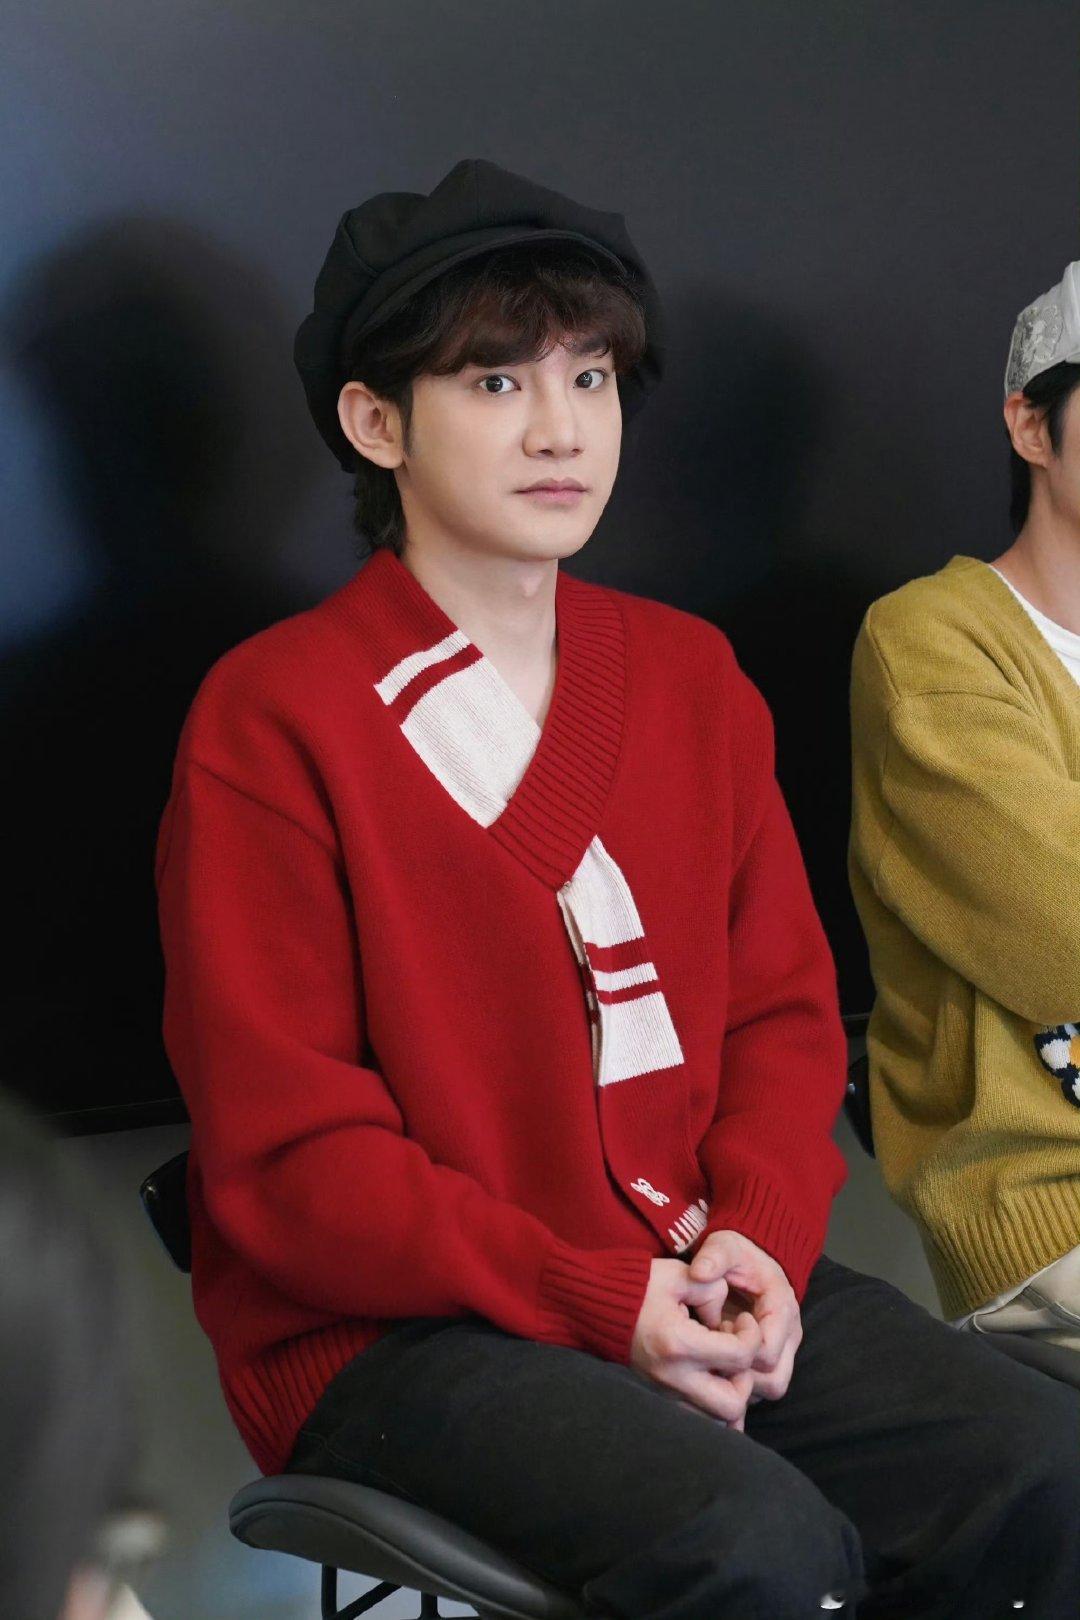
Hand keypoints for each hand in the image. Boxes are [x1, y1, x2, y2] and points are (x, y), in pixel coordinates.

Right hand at [629, 1257, 761, 1430]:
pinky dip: (711, 1403)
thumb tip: (730, 1317)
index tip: (743, 1320)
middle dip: (745, 1378)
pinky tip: (709, 1375)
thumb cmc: (637, 1285)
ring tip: (720, 1363)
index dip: (753, 1336)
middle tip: (735, 1350)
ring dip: (729, 1393)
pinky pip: (698, 1418)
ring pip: (717, 1421)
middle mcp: (672, 1377)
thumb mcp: (679, 1275)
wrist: (591, 1305)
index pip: (740, 1357)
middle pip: (733, 1405)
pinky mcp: (659, 1398)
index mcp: (679, 1344)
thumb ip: (713, 1289)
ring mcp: (664, 1393)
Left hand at [685, 1230, 801, 1403]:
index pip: (767, 1352)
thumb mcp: (725, 1246)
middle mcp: (790, 1334)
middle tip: (715, 1352)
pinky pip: (764, 1386)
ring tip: (718, 1358)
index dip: (738, 1350)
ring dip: (743, 1383)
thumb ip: (714, 1256)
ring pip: (772, 1387)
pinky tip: (721, 1365)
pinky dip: (744, 1384)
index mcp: (782, 1308)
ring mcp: (784, 1349)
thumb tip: (698, 1273)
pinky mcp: (775, 1358)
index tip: (719, 1328)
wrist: (754, 1259)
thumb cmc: (738, 1256)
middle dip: (742, 1374)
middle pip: (775, 1379)